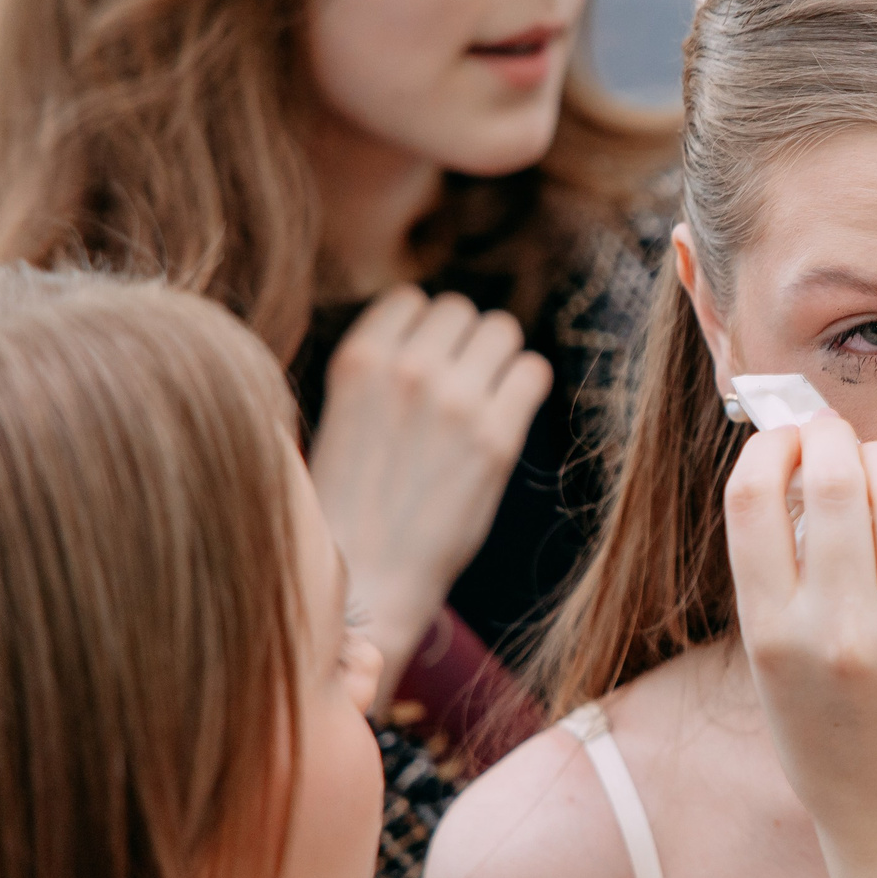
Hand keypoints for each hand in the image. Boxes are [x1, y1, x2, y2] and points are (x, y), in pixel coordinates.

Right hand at [307, 287, 551, 687]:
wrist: (368, 579)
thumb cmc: (350, 506)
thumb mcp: (342, 417)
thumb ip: (381, 371)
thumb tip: (432, 333)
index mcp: (357, 360)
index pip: (412, 299)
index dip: (425, 330)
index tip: (426, 364)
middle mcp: (407, 368)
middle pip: (461, 310)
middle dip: (463, 343)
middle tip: (459, 388)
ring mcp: (454, 399)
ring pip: (502, 330)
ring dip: (498, 360)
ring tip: (484, 401)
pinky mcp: (496, 437)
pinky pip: (533, 371)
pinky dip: (526, 386)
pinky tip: (507, 417)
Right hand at [724, 413, 876, 862]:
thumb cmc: (824, 725)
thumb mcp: (769, 659)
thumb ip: (775, 571)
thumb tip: (796, 459)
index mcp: (771, 632)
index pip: (753, 497)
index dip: (768, 447)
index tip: (781, 440)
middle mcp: (837, 630)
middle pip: (834, 481)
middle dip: (830, 437)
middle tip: (833, 437)